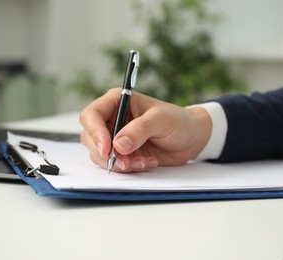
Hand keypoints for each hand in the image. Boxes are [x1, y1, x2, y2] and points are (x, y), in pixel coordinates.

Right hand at [79, 88, 211, 171]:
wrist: (191, 139)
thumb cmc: (178, 121)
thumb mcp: (161, 120)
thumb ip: (139, 129)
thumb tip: (119, 144)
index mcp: (117, 101)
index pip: (92, 115)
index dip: (95, 132)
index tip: (107, 148)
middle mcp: (112, 119)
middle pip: (90, 137)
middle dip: (106, 153)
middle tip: (125, 162)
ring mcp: (115, 138)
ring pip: (100, 154)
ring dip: (119, 163)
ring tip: (142, 162)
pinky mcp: (122, 153)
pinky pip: (114, 165)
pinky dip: (128, 168)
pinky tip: (146, 163)